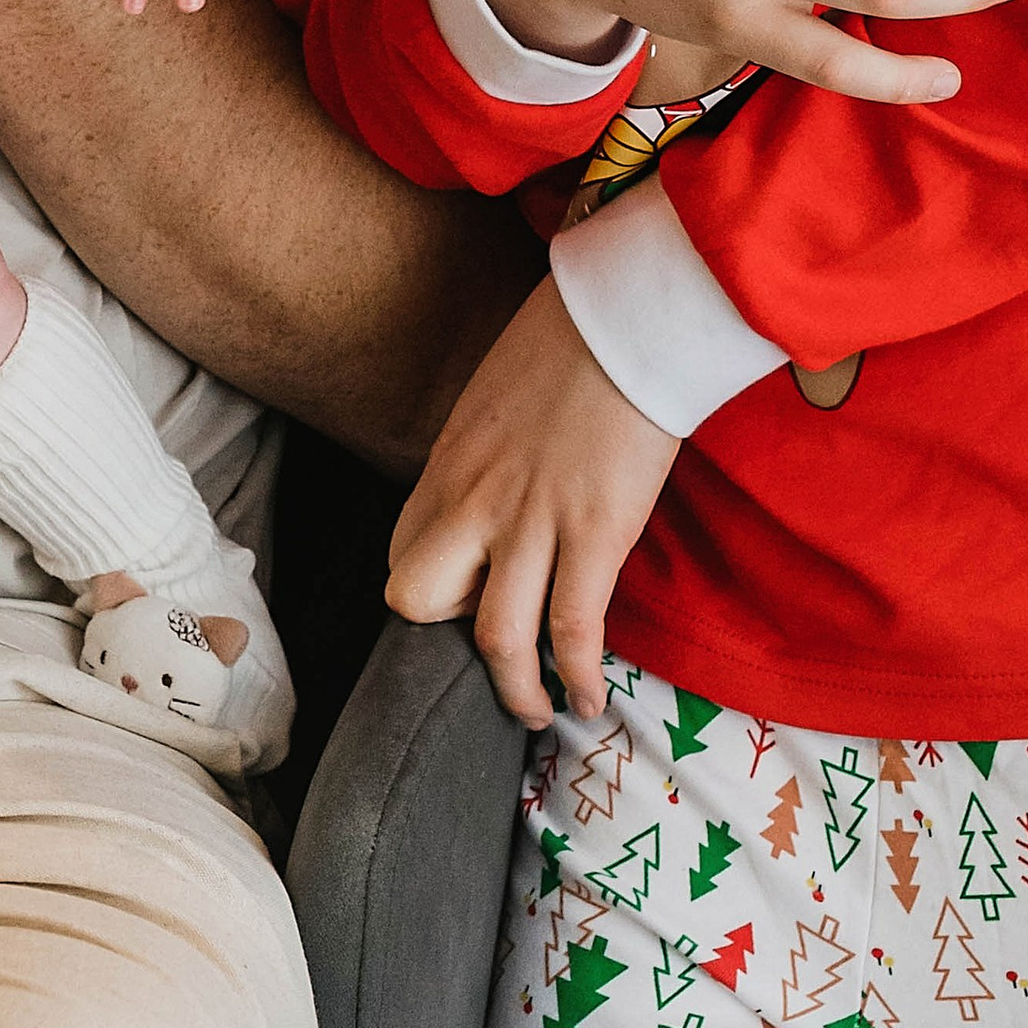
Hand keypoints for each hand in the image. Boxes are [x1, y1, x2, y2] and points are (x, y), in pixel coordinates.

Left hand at [385, 277, 677, 726]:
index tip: (468, 602)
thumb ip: (483, 454)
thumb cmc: (570, 342)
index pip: (402, 553)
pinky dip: (577, 677)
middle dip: (448, 638)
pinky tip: (589, 697)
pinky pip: (572, 630)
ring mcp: (532, 522)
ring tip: (537, 709)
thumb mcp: (494, 399)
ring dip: (515, 689)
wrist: (626, 318)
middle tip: (496, 643)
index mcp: (448, 464)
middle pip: (418, 601)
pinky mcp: (595, 534)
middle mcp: (475, 500)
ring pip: (495, 638)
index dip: (430, 591)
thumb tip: (497, 489)